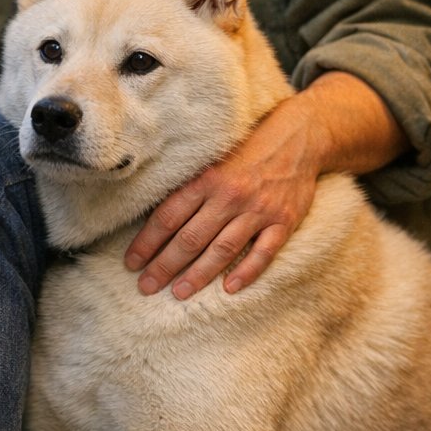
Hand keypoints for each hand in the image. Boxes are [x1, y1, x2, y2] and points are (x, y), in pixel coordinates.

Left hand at [124, 71, 408, 298]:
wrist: (298, 138)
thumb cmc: (247, 150)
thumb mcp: (212, 159)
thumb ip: (188, 187)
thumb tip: (153, 219)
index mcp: (206, 179)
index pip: (168, 217)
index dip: (147, 242)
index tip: (131, 263)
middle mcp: (229, 196)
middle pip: (190, 238)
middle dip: (164, 266)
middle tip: (146, 286)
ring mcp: (258, 210)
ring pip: (222, 249)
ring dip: (198, 274)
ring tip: (178, 293)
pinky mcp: (283, 221)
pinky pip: (263, 252)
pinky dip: (247, 272)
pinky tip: (229, 289)